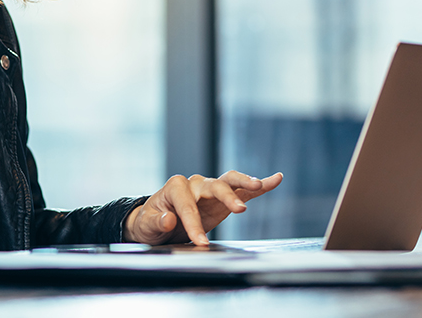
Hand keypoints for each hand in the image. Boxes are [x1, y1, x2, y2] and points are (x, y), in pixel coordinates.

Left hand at [123, 171, 282, 245]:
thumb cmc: (150, 222)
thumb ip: (156, 222)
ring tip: (259, 184)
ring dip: (245, 182)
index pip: (187, 205)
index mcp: (175, 187)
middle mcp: (194, 184)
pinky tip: (275, 179)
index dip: (193, 224)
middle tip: (239, 210)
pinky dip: (259, 185)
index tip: (200, 242)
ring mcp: (210, 190)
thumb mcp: (146, 225)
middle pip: (213, 185)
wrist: (156, 223)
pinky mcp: (223, 199)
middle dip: (226, 197)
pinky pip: (243, 190)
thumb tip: (168, 219)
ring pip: (229, 182)